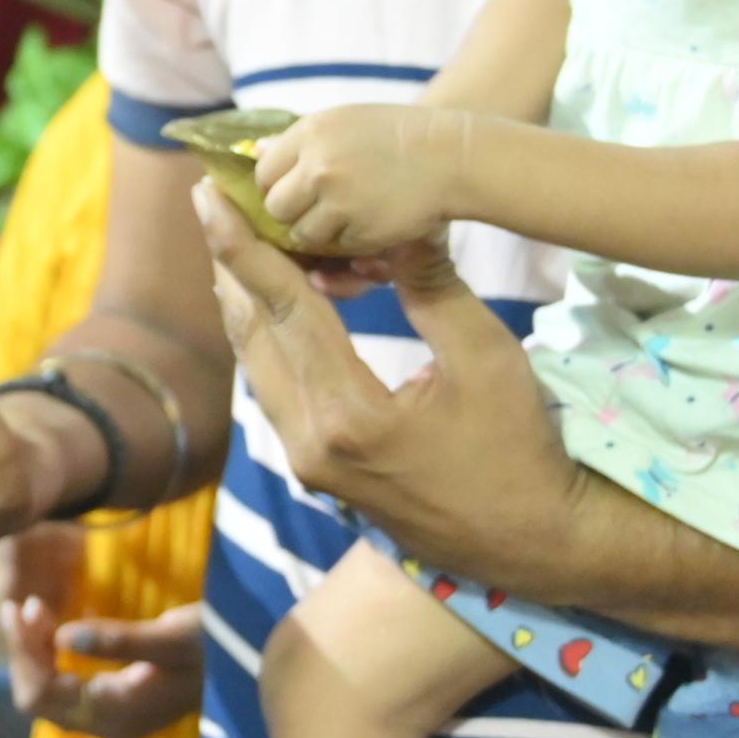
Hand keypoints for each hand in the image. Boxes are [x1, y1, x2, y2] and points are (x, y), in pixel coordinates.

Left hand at [0, 524, 208, 737]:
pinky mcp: (115, 705)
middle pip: (37, 698)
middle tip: (22, 603)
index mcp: (116, 714)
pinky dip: (51, 657)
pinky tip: (51, 625)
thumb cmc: (215, 644)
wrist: (249, 659)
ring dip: (34, 652)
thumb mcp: (170, 636)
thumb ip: (118, 639)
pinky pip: (64, 686)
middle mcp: (107, 725)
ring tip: (33, 607)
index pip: (41, 694)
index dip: (22, 653)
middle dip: (24, 651)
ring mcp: (110, 719)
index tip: (18, 605)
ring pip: (48, 692)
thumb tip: (64, 636)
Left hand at [198, 186, 586, 580]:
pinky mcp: (317, 472)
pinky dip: (267, 342)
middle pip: (253, 337)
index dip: (242, 247)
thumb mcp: (486, 357)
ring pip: (257, 367)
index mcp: (349, 414)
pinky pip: (274, 392)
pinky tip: (267, 306)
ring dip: (243, 303)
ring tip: (232, 241)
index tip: (207, 196)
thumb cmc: (521, 448)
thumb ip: (432, 287)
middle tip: (212, 204)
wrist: (531, 541)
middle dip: (230, 265)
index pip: (283, 310)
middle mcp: (311, 443)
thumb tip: (398, 221)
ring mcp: (308, 464)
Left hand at [255, 104, 477, 258]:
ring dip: (317, 231)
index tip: (292, 190)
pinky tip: (367, 223)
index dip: (276, 185)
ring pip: (301, 233)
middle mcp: (318, 164)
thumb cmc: (397, 136)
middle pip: (276, 206)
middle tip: (316, 209)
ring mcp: (338, 199)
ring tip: (344, 216)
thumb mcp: (345, 121)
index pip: (264, 170)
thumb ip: (300, 140)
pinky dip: (346, 243)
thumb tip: (255, 152)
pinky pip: (334, 247)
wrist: (451, 156)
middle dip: (291, 213)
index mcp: (310, 132)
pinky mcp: (360, 229)